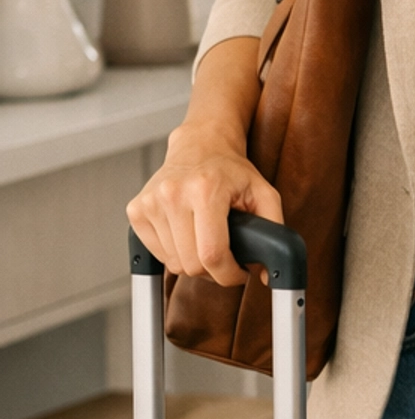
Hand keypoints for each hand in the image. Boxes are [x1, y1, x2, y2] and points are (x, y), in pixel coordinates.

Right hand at [127, 120, 282, 288]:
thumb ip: (274, 231)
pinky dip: (174, 253)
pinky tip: (186, 234)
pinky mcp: (136, 210)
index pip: (212, 254)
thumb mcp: (263, 194)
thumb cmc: (230, 171)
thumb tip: (269, 274)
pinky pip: (157, 254)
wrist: (199, 145)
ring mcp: (150, 202)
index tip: (239, 271)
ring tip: (206, 240)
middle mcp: (173, 194)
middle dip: (213, 269)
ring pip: (173, 263)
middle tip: (224, 255)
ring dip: (192, 261)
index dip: (229, 273)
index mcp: (205, 189)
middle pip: (191, 264)